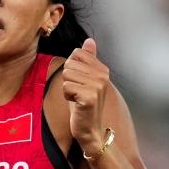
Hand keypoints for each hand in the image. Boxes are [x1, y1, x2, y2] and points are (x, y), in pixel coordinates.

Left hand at [62, 38, 110, 152]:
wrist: (89, 128)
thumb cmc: (84, 104)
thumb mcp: (85, 79)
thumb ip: (88, 59)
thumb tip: (89, 40)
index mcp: (102, 69)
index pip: (77, 53)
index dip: (72, 68)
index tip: (79, 81)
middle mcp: (102, 75)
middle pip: (70, 64)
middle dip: (68, 79)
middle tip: (77, 92)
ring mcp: (97, 85)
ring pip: (66, 75)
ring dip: (67, 88)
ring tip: (77, 97)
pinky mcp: (90, 96)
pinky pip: (66, 86)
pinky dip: (67, 96)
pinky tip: (77, 103)